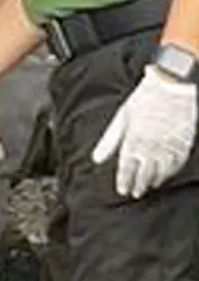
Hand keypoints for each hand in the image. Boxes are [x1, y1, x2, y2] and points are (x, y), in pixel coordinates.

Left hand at [91, 66, 197, 198]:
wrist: (171, 86)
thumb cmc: (144, 98)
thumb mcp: (121, 117)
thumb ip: (109, 140)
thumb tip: (96, 157)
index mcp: (133, 140)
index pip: (127, 168)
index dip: (124, 181)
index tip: (122, 190)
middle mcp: (151, 147)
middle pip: (144, 173)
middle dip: (138, 185)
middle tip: (134, 194)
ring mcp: (169, 147)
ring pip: (161, 172)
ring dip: (154, 181)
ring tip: (148, 187)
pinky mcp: (183, 144)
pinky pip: (177, 164)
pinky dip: (170, 173)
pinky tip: (165, 175)